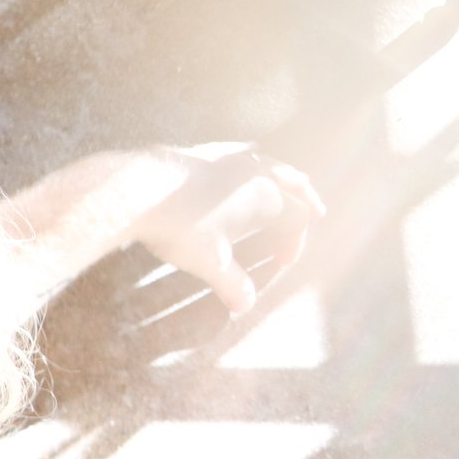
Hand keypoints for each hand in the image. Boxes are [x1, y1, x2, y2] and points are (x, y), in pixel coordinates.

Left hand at [129, 144, 324, 313]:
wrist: (140, 189)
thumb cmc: (180, 226)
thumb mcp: (209, 262)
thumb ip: (232, 283)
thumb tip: (246, 307)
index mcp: (267, 198)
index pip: (296, 219)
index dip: (295, 243)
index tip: (281, 263)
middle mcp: (257, 172)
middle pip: (295, 184)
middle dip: (305, 201)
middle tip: (317, 212)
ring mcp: (232, 156)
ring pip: (272, 164)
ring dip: (286, 177)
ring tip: (291, 183)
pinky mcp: (207, 150)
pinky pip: (243, 152)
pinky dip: (255, 160)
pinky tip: (247, 161)